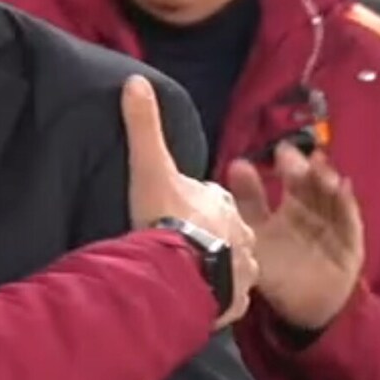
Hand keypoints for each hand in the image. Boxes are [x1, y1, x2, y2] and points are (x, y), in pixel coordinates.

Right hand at [122, 78, 256, 328]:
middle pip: (226, 230)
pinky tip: (196, 295)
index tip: (173, 208)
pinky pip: (230, 297)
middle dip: (209, 234)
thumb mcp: (150, 167)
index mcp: (220, 201)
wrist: (179, 273)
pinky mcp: (238, 299)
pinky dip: (217, 296)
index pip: (211, 197)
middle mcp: (241, 232)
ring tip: (188, 273)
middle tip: (180, 242)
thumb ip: (143, 125)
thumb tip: (136, 80)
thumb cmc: (166, 218)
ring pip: (232, 264)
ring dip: (215, 266)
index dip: (194, 202)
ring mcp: (243, 269)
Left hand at [226, 145, 364, 331]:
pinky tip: (341, 186)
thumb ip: (248, 203)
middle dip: (305, 169)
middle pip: (312, 185)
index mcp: (293, 207)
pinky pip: (350, 222)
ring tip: (317, 165)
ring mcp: (334, 226)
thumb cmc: (277, 272)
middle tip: (293, 157)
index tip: (282, 150)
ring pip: (332, 197)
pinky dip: (346, 204)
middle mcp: (315, 212)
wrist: (303, 312)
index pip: (291, 180)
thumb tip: (238, 163)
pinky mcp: (351, 244)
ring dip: (326, 179)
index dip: (288, 164)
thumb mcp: (256, 236)